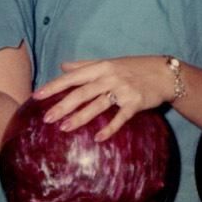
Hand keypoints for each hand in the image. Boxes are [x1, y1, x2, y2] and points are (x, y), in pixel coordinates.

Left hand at [34, 56, 173, 140]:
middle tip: (46, 118)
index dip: (54, 86)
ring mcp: (123, 90)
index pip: (72, 77)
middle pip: (82, 92)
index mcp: (101, 67)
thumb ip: (85, 65)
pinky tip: (98, 138)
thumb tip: (63, 66)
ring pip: (97, 104)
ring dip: (80, 117)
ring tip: (64, 128)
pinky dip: (110, 127)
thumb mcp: (109, 62)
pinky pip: (120, 117)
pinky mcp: (136, 102)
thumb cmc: (134, 67)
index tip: (37, 96)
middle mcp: (110, 77)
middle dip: (63, 105)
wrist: (164, 73)